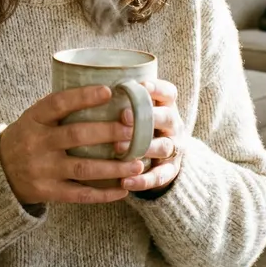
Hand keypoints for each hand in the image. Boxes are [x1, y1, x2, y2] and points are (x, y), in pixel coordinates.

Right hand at [0, 84, 147, 205]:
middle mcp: (37, 143)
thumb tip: (104, 90)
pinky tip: (123, 190)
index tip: (109, 91)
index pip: (58, 103)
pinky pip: (80, 194)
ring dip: (113, 167)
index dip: (83, 97)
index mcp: (34, 118)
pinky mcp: (48, 192)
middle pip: (76, 135)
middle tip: (133, 130)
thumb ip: (60, 107)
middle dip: (108, 132)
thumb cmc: (28, 135)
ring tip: (138, 164)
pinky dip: (103, 194)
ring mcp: (43, 169)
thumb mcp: (34, 116)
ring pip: (83, 169)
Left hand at [115, 79, 185, 193]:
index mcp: (167, 105)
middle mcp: (174, 124)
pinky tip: (125, 182)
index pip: (168, 92)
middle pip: (167, 117)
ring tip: (118, 149)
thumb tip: (91, 86)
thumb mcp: (138, 107)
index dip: (157, 88)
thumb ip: (124, 99)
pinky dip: (143, 180)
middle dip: (147, 116)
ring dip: (143, 147)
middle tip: (123, 116)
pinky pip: (160, 176)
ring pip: (164, 146)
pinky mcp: (170, 170)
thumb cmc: (139, 122)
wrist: (161, 153)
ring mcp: (175, 147)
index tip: (141, 84)